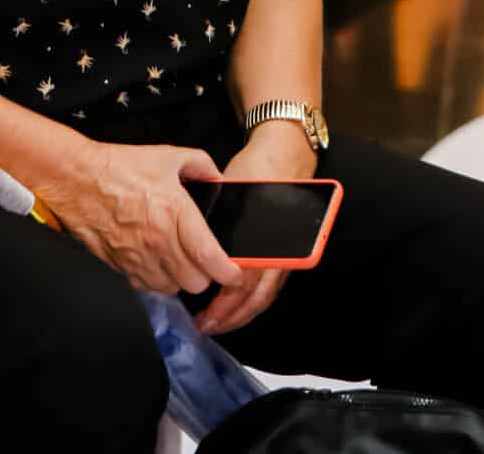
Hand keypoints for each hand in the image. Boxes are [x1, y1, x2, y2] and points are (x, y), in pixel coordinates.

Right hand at [37, 141, 241, 296]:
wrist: (76, 179)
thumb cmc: (120, 167)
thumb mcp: (168, 155)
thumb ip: (202, 165)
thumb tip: (217, 179)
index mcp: (175, 213)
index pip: (209, 258)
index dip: (229, 273)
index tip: (236, 273)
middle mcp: (157, 242)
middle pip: (195, 282)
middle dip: (206, 275)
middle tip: (206, 261)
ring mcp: (137, 258)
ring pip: (172, 288)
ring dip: (181, 279)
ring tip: (181, 261)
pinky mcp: (119, 266)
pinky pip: (146, 286)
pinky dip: (156, 279)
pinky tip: (157, 261)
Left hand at [193, 122, 317, 335]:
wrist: (283, 156)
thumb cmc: (256, 174)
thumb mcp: (231, 196)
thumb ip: (218, 226)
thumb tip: (196, 250)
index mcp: (268, 242)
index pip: (246, 282)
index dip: (225, 304)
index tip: (206, 316)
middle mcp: (282, 254)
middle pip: (257, 297)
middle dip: (231, 317)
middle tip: (207, 327)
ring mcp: (287, 256)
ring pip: (265, 296)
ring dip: (241, 313)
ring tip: (217, 322)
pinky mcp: (285, 255)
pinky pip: (269, 286)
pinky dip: (251, 301)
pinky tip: (233, 306)